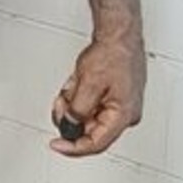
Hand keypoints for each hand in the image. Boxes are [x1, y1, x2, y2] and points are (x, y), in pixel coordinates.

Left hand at [50, 33, 145, 156]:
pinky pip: (91, 106)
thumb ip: (77, 111)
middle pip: (90, 130)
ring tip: (73, 85)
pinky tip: (79, 82)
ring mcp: (120, 106)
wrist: (119, 34)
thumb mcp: (88, 85)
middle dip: (70, 117)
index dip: (73, 147)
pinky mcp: (115, 97)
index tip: (57, 145)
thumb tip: (69, 126)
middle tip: (61, 102)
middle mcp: (126, 114)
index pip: (96, 143)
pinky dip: (80, 97)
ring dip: (74, 104)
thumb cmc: (113, 54)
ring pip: (88, 117)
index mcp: (124, 115)